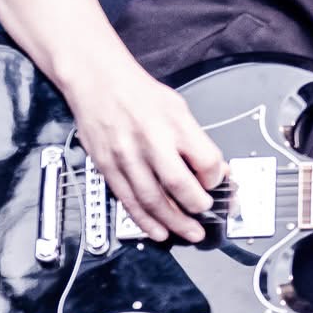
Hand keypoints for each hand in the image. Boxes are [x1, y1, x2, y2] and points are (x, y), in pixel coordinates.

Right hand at [57, 48, 223, 243]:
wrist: (97, 80)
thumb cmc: (138, 92)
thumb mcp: (177, 108)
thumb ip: (196, 139)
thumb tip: (215, 169)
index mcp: (173, 123)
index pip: (205, 160)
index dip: (216, 178)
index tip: (216, 183)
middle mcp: (150, 140)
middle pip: (179, 185)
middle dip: (197, 206)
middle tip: (205, 215)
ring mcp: (126, 156)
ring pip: (152, 200)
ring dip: (173, 222)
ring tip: (188, 232)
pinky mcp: (107, 167)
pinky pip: (128, 201)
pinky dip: (145, 221)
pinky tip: (158, 230)